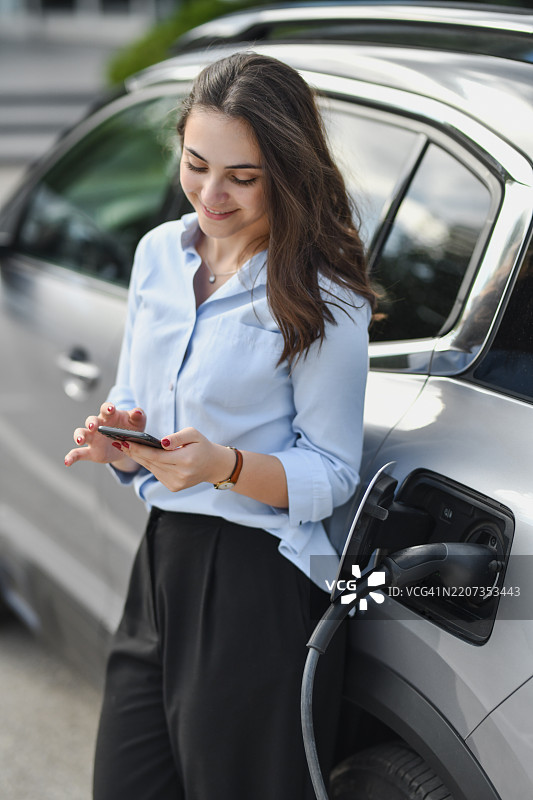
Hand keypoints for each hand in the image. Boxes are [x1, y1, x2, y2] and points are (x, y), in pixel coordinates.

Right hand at [64, 402, 145, 468]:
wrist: (129, 446)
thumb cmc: (132, 429)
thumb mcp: (138, 423)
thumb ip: (138, 416)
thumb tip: (138, 411)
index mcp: (110, 416)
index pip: (106, 408)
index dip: (107, 408)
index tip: (110, 409)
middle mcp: (98, 425)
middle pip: (91, 420)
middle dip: (91, 422)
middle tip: (94, 426)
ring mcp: (93, 438)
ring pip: (81, 433)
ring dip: (79, 436)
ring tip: (80, 440)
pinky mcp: (91, 451)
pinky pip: (78, 453)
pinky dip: (71, 457)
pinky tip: (67, 462)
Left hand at [115, 426, 235, 491]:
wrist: (214, 466)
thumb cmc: (202, 446)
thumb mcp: (194, 434)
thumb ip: (178, 436)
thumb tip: (161, 442)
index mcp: (186, 461)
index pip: (156, 456)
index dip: (139, 449)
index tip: (124, 442)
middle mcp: (180, 475)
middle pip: (150, 463)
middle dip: (133, 452)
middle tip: (118, 442)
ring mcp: (176, 484)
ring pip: (151, 469)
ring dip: (138, 458)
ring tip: (124, 446)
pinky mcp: (173, 488)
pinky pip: (156, 473)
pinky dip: (148, 464)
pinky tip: (139, 455)